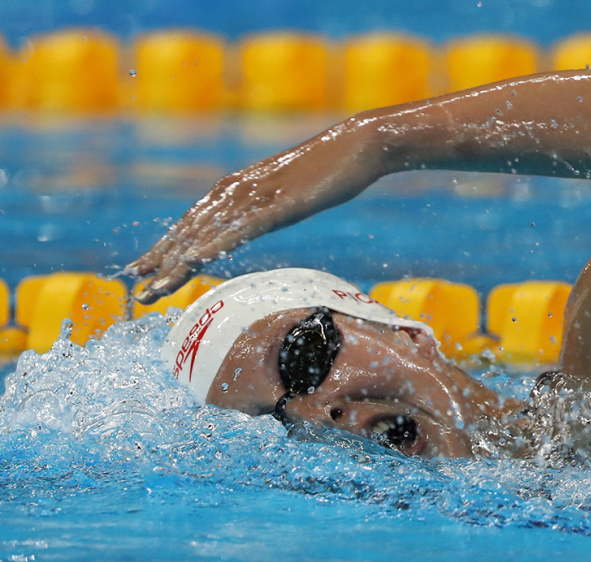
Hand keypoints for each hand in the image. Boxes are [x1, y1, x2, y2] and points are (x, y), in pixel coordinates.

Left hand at [126, 120, 384, 303]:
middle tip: (133, 284)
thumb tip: (255, 218)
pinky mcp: (278, 205)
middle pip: (189, 230)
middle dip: (159, 259)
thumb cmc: (329, 168)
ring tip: (153, 288)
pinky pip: (240, 231)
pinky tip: (196, 264)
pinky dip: (214, 248)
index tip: (142, 269)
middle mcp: (238, 190)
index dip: (165, 246)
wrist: (356, 145)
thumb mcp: (290, 191)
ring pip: (207, 235)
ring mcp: (256, 198)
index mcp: (238, 187)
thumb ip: (267, 204)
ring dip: (176, 264)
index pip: (192, 221)